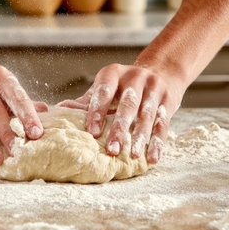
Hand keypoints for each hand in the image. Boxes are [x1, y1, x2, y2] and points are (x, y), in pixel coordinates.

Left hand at [59, 63, 185, 163]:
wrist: (162, 71)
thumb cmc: (124, 85)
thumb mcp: (106, 86)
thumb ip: (86, 100)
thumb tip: (60, 110)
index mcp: (114, 73)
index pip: (105, 92)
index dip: (98, 112)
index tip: (92, 132)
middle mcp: (135, 78)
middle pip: (128, 105)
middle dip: (120, 128)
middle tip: (112, 149)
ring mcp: (154, 89)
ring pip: (147, 115)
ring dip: (140, 137)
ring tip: (134, 156)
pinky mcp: (168, 102)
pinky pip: (163, 124)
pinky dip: (158, 143)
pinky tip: (152, 158)